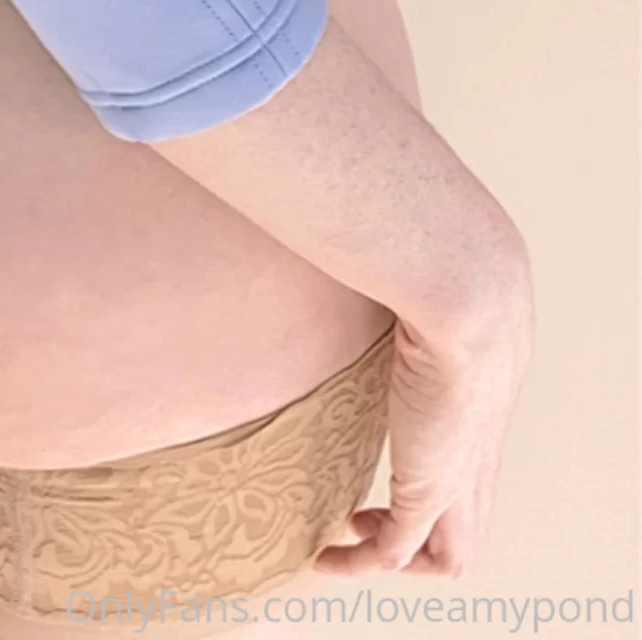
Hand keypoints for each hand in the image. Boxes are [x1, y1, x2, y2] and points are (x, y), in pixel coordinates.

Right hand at [315, 247, 534, 579]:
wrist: (470, 297)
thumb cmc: (444, 277)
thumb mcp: (421, 288)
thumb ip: (396, 281)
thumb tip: (360, 242)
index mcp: (478, 413)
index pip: (468, 471)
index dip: (432, 484)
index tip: (388, 468)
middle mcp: (475, 456)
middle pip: (467, 526)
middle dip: (419, 534)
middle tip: (366, 520)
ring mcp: (456, 478)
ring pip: (447, 553)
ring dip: (397, 557)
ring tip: (347, 542)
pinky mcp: (429, 490)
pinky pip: (397, 554)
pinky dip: (362, 565)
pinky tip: (327, 553)